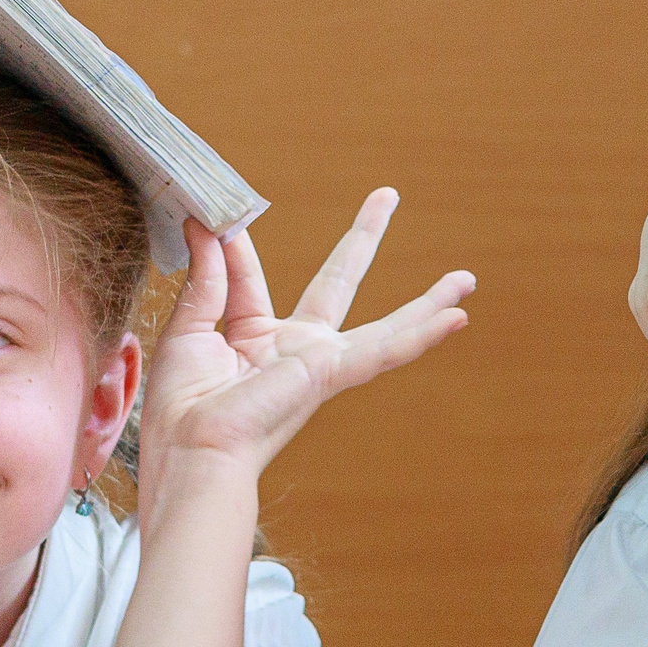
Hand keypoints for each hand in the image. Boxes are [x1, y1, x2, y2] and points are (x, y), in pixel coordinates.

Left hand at [139, 190, 473, 481]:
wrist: (192, 450)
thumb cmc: (181, 409)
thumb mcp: (188, 329)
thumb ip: (206, 277)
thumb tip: (206, 225)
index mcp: (253, 340)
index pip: (250, 277)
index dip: (236, 246)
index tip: (220, 216)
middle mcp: (294, 349)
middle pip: (339, 282)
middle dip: (364, 239)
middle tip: (388, 196)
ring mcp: (319, 361)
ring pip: (386, 325)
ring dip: (427, 301)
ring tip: (465, 279)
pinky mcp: (332, 373)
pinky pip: (387, 352)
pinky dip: (424, 335)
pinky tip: (459, 318)